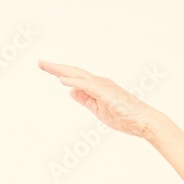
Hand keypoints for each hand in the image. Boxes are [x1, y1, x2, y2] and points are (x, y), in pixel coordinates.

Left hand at [38, 60, 158, 138]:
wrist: (144, 121)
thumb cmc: (125, 116)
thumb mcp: (98, 109)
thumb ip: (85, 100)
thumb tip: (70, 92)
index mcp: (97, 87)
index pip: (75, 77)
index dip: (60, 72)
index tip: (46, 67)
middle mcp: (99, 83)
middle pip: (74, 72)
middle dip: (56, 67)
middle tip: (40, 62)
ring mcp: (103, 87)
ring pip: (79, 76)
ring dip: (62, 71)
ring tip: (47, 66)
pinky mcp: (107, 93)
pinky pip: (88, 86)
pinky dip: (75, 82)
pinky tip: (63, 80)